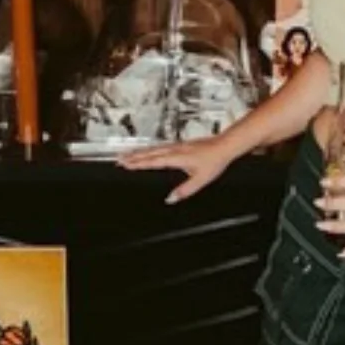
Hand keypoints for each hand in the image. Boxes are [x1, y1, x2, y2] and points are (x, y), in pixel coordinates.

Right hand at [119, 135, 233, 201]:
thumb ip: (184, 191)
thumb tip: (170, 199)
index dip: (137, 164)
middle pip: (149, 153)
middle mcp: (174, 150)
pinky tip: (149, 150)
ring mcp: (177, 146)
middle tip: (118, 159)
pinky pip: (160, 146)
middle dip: (133, 156)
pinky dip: (150, 149)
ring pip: (154, 148)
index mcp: (176, 157)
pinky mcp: (181, 144)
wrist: (225, 146)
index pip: (152, 161)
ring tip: (128, 154)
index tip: (124, 165)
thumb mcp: (200, 180)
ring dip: (139, 151)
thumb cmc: (214, 160)